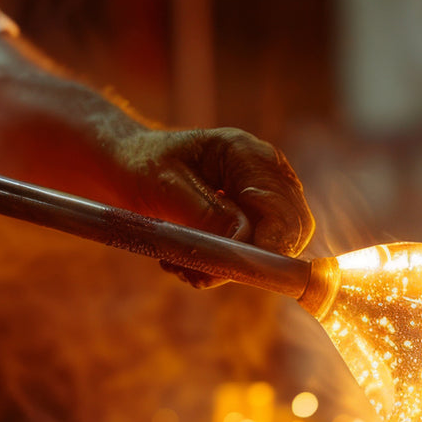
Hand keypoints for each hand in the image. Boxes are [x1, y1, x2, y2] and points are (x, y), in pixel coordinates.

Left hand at [115, 127, 315, 286]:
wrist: (129, 166)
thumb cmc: (143, 167)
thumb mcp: (167, 188)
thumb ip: (207, 214)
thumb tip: (245, 239)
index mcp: (245, 153)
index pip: (284, 209)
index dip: (268, 244)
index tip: (230, 265)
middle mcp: (263, 173)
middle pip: (292, 232)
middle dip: (249, 259)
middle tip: (198, 268)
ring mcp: (262, 197)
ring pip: (273, 249)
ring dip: (228, 267)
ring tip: (180, 262)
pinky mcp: (251, 218)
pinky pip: (253, 254)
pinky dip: (220, 267)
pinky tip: (184, 259)